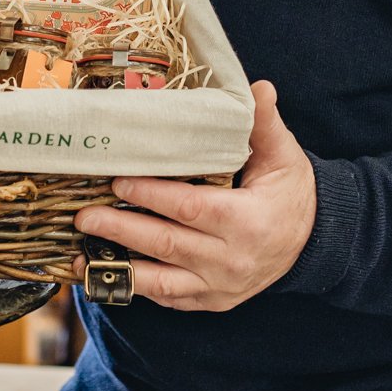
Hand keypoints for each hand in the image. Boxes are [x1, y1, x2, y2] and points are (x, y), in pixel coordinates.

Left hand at [73, 80, 316, 311]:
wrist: (312, 243)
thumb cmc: (290, 194)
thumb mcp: (284, 157)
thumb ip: (264, 124)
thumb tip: (258, 88)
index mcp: (248, 222)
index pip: (190, 208)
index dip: (151, 195)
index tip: (119, 181)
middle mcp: (232, 260)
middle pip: (166, 244)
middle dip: (120, 228)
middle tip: (84, 215)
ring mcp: (220, 287)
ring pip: (160, 281)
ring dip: (117, 267)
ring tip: (79, 255)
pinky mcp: (211, 302)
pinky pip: (168, 298)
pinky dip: (136, 288)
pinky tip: (106, 273)